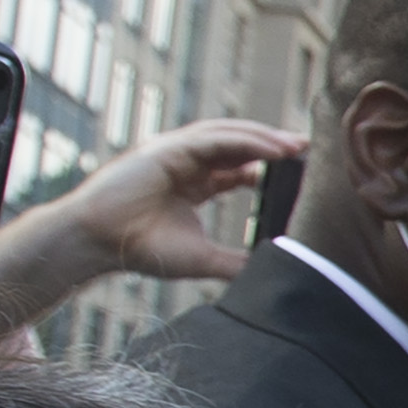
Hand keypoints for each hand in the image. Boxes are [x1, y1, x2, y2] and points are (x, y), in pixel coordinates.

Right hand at [39, 117, 306, 281]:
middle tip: (307, 149)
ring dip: (265, 138)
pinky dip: (246, 141)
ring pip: (228, 136)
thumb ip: (236, 262)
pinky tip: (274, 150)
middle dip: (273, 145)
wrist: (99, 242)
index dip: (268, 165)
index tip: (299, 171)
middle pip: (238, 145)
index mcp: (194, 182)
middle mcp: (186, 163)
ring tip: (297, 146)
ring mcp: (174, 153)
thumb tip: (274, 272)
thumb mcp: (202, 258)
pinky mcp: (166, 150)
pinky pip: (214, 140)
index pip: (239, 165)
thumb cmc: (141, 249)